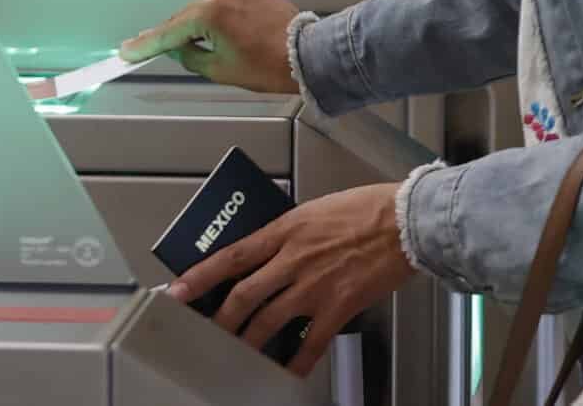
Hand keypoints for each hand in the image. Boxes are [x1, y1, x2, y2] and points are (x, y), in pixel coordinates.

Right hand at [119, 0, 301, 93]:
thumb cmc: (269, 66)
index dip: (145, 44)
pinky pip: (232, 0)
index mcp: (209, 14)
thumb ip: (190, 57)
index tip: (127, 50)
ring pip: (208, 5)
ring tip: (209, 44)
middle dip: (175, 33)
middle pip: (186, 15)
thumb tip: (179, 49)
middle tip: (155, 48)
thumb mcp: (220, 70)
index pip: (168, 32)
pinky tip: (234, 30)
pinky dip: (227, 13)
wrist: (308, 55)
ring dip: (203, 22)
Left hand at [169, 183, 412, 377]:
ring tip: (237, 354)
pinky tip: (289, 372)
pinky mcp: (338, 306)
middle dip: (220, 320)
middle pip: (243, 295)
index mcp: (285, 230)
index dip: (200, 277)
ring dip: (249, 342)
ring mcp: (314, 286)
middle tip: (205, 333)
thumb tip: (268, 251)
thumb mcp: (314, 210)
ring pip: (268, 321)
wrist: (405, 221)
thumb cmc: (366, 209)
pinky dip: (297, 362)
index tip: (177, 291)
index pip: (231, 256)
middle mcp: (293, 260)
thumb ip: (288, 233)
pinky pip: (311, 343)